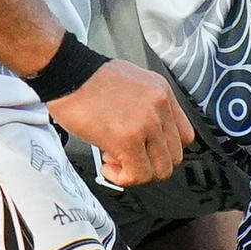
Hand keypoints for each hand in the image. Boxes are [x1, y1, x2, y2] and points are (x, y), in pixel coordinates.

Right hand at [48, 59, 191, 186]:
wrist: (66, 71)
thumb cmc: (87, 78)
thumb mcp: (130, 84)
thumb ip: (145, 108)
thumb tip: (144, 135)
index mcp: (162, 93)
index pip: (184, 135)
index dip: (164, 150)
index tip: (146, 151)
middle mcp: (160, 106)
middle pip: (175, 155)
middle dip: (150, 164)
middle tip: (127, 158)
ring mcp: (147, 123)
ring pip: (160, 170)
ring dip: (136, 172)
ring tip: (114, 161)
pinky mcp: (128, 138)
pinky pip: (138, 174)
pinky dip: (123, 178)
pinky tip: (107, 167)